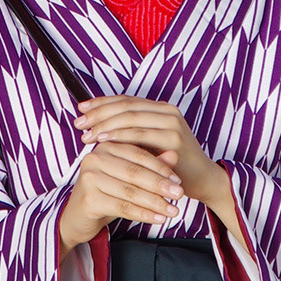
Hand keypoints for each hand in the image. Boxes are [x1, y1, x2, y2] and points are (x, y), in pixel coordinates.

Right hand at [58, 119, 181, 258]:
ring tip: (173, 211)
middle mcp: (94, 158)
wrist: (79, 217)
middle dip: (160, 185)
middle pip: (135, 172)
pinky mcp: (89, 199)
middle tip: (179, 195)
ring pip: (130, 191)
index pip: (138, 153)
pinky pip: (122, 207)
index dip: (160, 167)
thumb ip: (150, 164)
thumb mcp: (129, 177)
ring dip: (155, 202)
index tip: (179, 180)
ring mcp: (89, 178)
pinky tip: (158, 219)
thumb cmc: (107, 192)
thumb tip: (175, 154)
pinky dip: (143, 214)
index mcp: (105, 145)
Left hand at [74, 97, 239, 239]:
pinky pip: (140, 133)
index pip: (125, 100)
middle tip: (79, 122)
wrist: (201, 181)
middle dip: (99, 113)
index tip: (81, 109)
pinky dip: (119, 135)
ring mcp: (171, 122)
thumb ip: (130, 133)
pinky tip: (103, 139)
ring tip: (87, 133)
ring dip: (105, 123)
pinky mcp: (173, 137)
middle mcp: (167, 110)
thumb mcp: (148, 145)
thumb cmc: (171, 165)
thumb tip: (96, 125)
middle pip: (125, 105)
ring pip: (130, 116)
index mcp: (160, 108)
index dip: (102, 103)